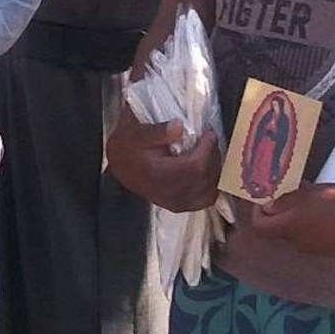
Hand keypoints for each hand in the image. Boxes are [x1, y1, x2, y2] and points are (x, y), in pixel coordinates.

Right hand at [107, 113, 221, 211]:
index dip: (207, 149)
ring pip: (209, 191)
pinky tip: (206, 170)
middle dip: (212, 156)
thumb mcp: (137, 131)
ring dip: (214, 170)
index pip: (195, 167)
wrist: (120, 164)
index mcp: (158, 175)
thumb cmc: (129, 145)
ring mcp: (175, 203)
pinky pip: (205, 200)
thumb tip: (179, 127)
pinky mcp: (179, 206)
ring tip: (208, 153)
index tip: (207, 133)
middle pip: (205, 178)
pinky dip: (211, 185)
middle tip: (209, 140)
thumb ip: (157, 130)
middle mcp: (168, 194)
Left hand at [241, 184, 334, 257]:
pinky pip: (311, 238)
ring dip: (297, 220)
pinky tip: (325, 214)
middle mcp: (298, 243)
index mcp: (291, 228)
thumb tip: (268, 208)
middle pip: (278, 230)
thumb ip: (286, 201)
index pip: (260, 228)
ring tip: (311, 202)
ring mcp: (313, 249)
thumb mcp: (311, 194)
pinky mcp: (328, 251)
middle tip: (291, 196)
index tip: (264, 200)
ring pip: (295, 234)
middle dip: (280, 214)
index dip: (258, 214)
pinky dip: (311, 227)